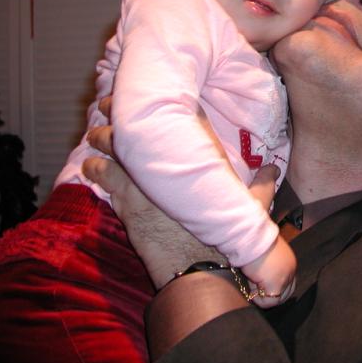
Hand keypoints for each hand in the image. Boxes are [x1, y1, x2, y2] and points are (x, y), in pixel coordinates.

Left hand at [82, 96, 281, 289]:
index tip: (144, 94)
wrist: (202, 268)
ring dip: (101, 138)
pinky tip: (89, 166)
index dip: (159, 102)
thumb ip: (262, 186)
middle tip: (106, 106)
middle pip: (138, 124)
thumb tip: (272, 170)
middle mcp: (172, 160)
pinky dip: (94, 169)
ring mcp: (147, 179)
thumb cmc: (229, 239)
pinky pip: (105, 176)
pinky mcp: (128, 200)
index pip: (180, 116)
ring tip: (94, 134)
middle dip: (117, 112)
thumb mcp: (252, 208)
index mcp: (203, 156)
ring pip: (115, 146)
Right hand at [241, 235, 296, 308]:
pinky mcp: (276, 284)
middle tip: (256, 292)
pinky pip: (269, 302)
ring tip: (252, 287)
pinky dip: (259, 300)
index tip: (260, 288)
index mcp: (289, 261)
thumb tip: (258, 282)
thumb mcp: (263, 255)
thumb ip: (266, 269)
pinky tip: (251, 292)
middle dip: (271, 295)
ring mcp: (285, 277)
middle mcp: (291, 269)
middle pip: (286, 293)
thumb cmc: (252, 242)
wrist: (249, 236)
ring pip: (278, 298)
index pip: (288, 283)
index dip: (275, 289)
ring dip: (264, 296)